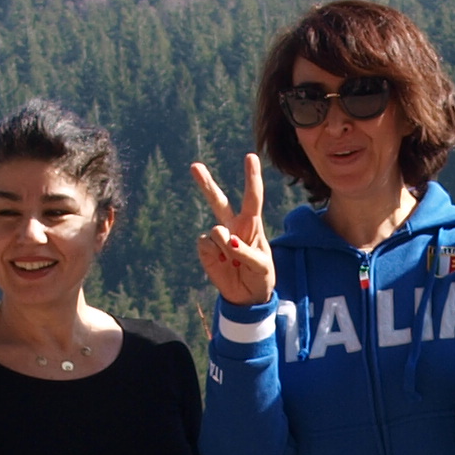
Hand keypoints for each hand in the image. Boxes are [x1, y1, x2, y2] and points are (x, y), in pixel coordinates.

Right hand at [189, 157, 274, 308]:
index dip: (251, 177)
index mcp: (252, 225)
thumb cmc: (260, 277)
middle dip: (206, 184)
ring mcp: (217, 238)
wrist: (247, 297)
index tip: (250, 157)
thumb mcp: (260, 267)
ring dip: (224, 244)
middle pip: (218, 201)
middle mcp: (233, 226)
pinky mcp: (206, 250)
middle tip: (194, 166)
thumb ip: (243, 251)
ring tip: (233, 261)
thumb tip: (219, 234)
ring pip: (213, 227)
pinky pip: (205, 245)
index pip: (252, 198)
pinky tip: (223, 265)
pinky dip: (214, 256)